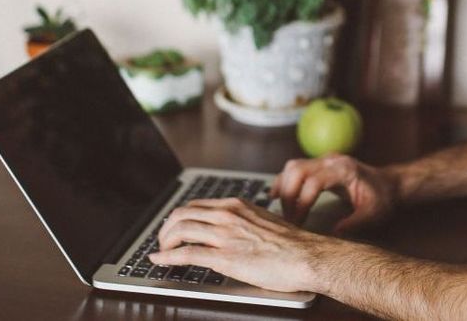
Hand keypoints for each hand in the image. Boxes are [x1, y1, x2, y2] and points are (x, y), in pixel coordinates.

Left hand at [148, 197, 332, 292]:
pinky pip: (187, 253)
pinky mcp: (224, 257)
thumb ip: (245, 222)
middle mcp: (227, 216)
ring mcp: (225, 236)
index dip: (181, 216)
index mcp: (236, 206)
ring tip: (161, 250)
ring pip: (181, 230)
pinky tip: (159, 260)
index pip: (197, 205)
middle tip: (164, 239)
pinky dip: (167, 257)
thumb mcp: (264, 222)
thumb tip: (236, 232)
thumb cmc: (293, 244)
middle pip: (182, 214)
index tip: (175, 226)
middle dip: (167, 227)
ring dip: (165, 241)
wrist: (307, 256)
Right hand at [271, 154, 398, 232]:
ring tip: (283, 212)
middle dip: (288, 196)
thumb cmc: (382, 198)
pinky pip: (294, 169)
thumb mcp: (373, 214)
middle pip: (297, 170)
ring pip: (292, 167)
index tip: (298, 223)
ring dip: (283, 188)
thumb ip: (354, 224)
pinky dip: (283, 182)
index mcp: (344, 169)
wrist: (389, 184)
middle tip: (288, 220)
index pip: (314, 182)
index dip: (302, 203)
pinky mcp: (319, 164)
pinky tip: (276, 196)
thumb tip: (332, 235)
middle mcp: (331, 160)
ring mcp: (324, 160)